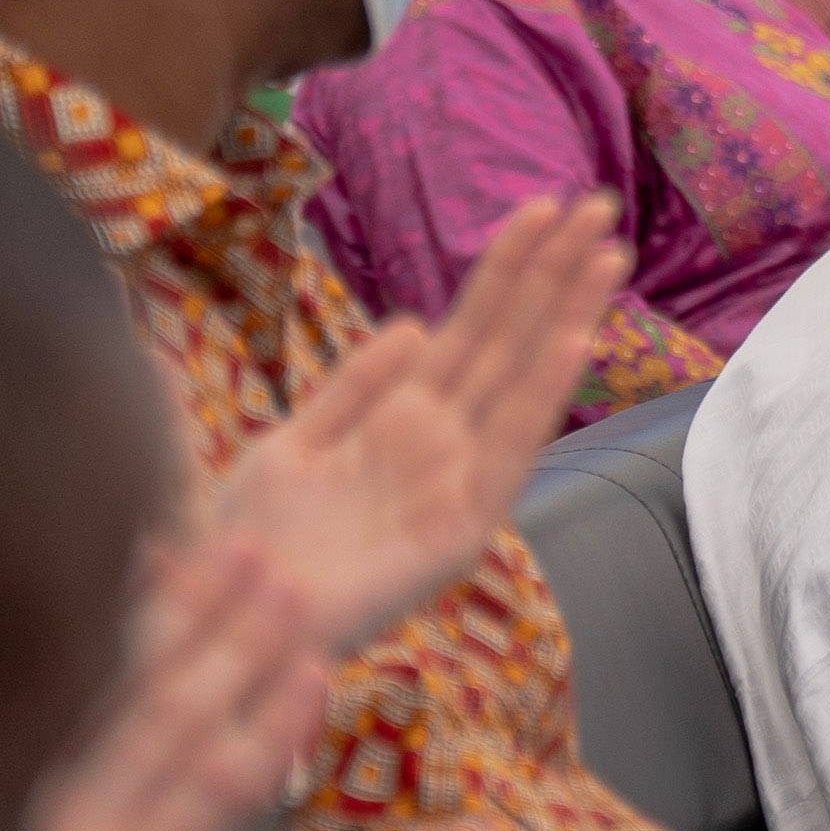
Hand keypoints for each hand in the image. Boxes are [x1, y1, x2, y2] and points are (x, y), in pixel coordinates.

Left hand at [208, 195, 625, 652]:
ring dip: (566, 317)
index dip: (507, 269)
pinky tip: (571, 342)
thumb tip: (414, 325)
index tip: (543, 208)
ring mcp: (455, 486)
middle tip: (599, 206)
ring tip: (606, 255)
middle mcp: (441, 446)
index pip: (471, 329)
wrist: (223, 624)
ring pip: (519, 382)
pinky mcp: (457, 533)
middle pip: (507, 343)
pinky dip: (541, 396)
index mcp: (404, 421)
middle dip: (554, 275)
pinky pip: (508, 453)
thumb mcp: (292, 447)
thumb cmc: (249, 547)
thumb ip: (353, 389)